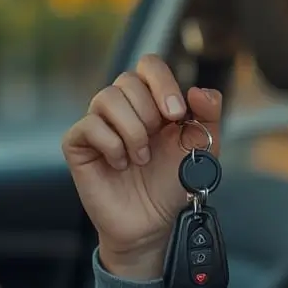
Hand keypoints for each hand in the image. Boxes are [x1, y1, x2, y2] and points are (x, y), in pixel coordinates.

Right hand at [62, 54, 222, 279]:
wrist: (153, 222)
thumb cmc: (173, 183)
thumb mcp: (203, 147)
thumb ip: (209, 115)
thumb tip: (198, 90)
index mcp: (152, 101)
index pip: (149, 65)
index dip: (162, 82)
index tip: (177, 114)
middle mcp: (122, 108)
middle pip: (127, 79)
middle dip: (150, 112)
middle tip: (157, 141)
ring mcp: (98, 124)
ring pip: (106, 98)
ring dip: (132, 130)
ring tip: (141, 157)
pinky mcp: (78, 145)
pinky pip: (88, 126)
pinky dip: (112, 145)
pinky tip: (121, 164)